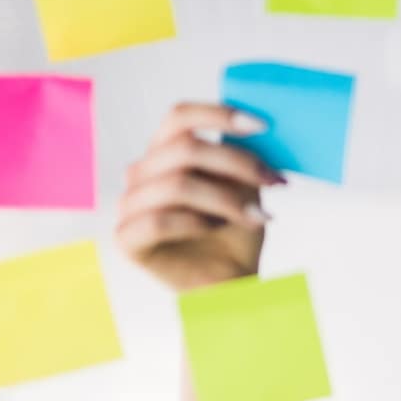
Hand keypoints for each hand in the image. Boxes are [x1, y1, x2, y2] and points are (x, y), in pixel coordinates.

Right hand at [114, 102, 285, 292]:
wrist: (233, 285)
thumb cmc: (236, 235)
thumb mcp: (245, 186)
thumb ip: (240, 154)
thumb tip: (256, 120)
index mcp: (164, 154)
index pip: (180, 117)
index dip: (219, 114)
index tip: (262, 126)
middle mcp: (141, 174)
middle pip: (184, 149)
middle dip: (237, 163)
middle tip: (274, 181)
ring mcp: (130, 206)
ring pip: (177, 185)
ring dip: (225, 200)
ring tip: (256, 217)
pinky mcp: (126, 240)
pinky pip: (160, 220)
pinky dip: (196, 223)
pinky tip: (217, 230)